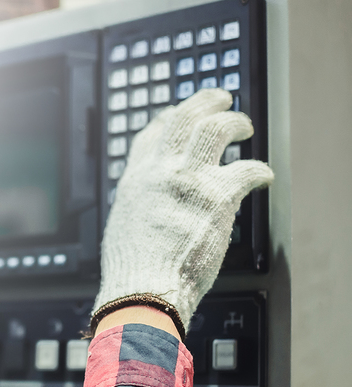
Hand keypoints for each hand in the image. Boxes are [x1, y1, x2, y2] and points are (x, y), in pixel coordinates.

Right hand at [92, 88, 273, 335]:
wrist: (144, 287)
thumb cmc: (134, 270)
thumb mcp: (123, 227)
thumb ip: (141, 207)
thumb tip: (151, 208)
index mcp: (136, 180)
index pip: (152, 134)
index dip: (170, 119)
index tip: (182, 116)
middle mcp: (160, 172)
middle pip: (184, 119)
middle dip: (205, 102)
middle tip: (221, 99)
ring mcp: (189, 180)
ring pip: (215, 129)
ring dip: (234, 122)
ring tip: (244, 126)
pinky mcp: (218, 197)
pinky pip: (248, 170)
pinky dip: (260, 171)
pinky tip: (264, 176)